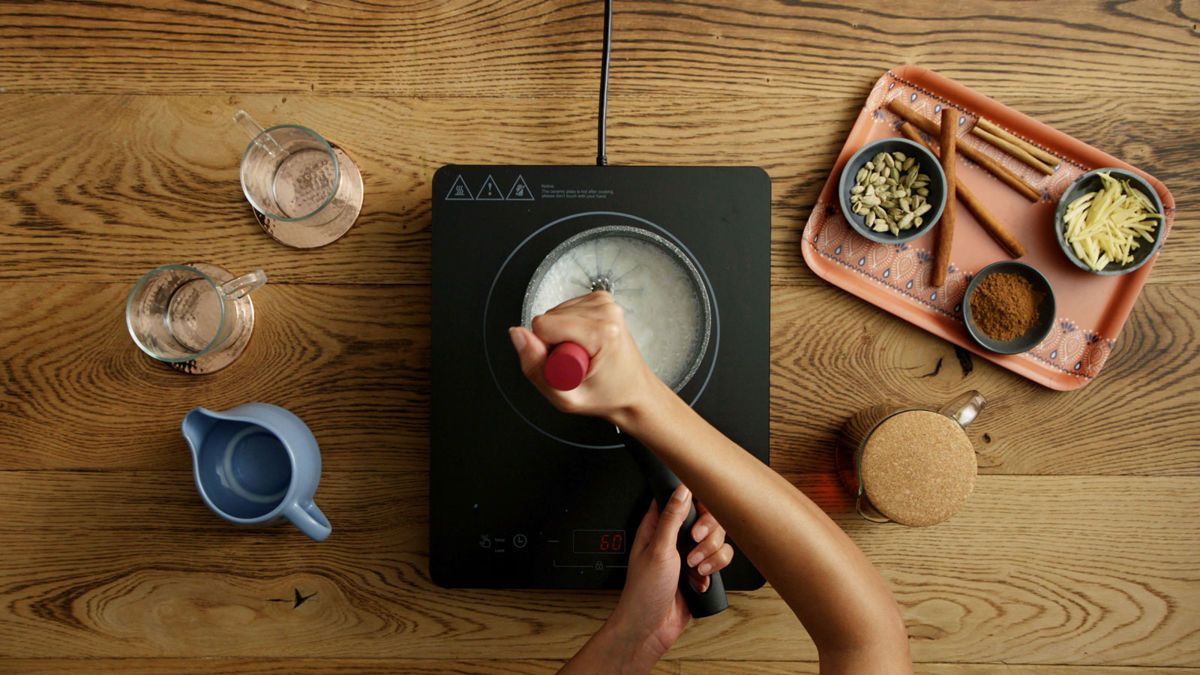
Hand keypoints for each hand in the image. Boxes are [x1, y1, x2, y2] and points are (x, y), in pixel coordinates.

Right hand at [509, 291, 666, 426]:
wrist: (634, 393)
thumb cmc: (608, 396)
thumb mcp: (565, 397)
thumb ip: (534, 366)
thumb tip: (517, 334)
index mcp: (602, 332)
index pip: (543, 325)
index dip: (546, 351)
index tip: (568, 368)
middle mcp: (606, 311)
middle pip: (549, 318)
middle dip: (554, 343)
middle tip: (576, 364)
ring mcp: (605, 303)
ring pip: (555, 313)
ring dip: (561, 336)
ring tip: (582, 356)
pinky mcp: (601, 301)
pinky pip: (565, 311)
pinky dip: (568, 329)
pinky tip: (584, 344)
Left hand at [607, 484, 733, 658]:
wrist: (650, 627)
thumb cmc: (643, 591)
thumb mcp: (658, 550)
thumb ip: (672, 518)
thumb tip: (682, 489)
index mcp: (658, 525)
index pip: (683, 499)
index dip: (696, 504)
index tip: (697, 520)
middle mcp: (675, 536)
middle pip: (707, 518)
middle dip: (708, 535)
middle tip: (694, 547)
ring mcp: (689, 553)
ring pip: (717, 540)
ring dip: (711, 555)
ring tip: (695, 568)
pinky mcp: (700, 570)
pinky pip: (719, 560)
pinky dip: (713, 570)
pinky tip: (699, 580)